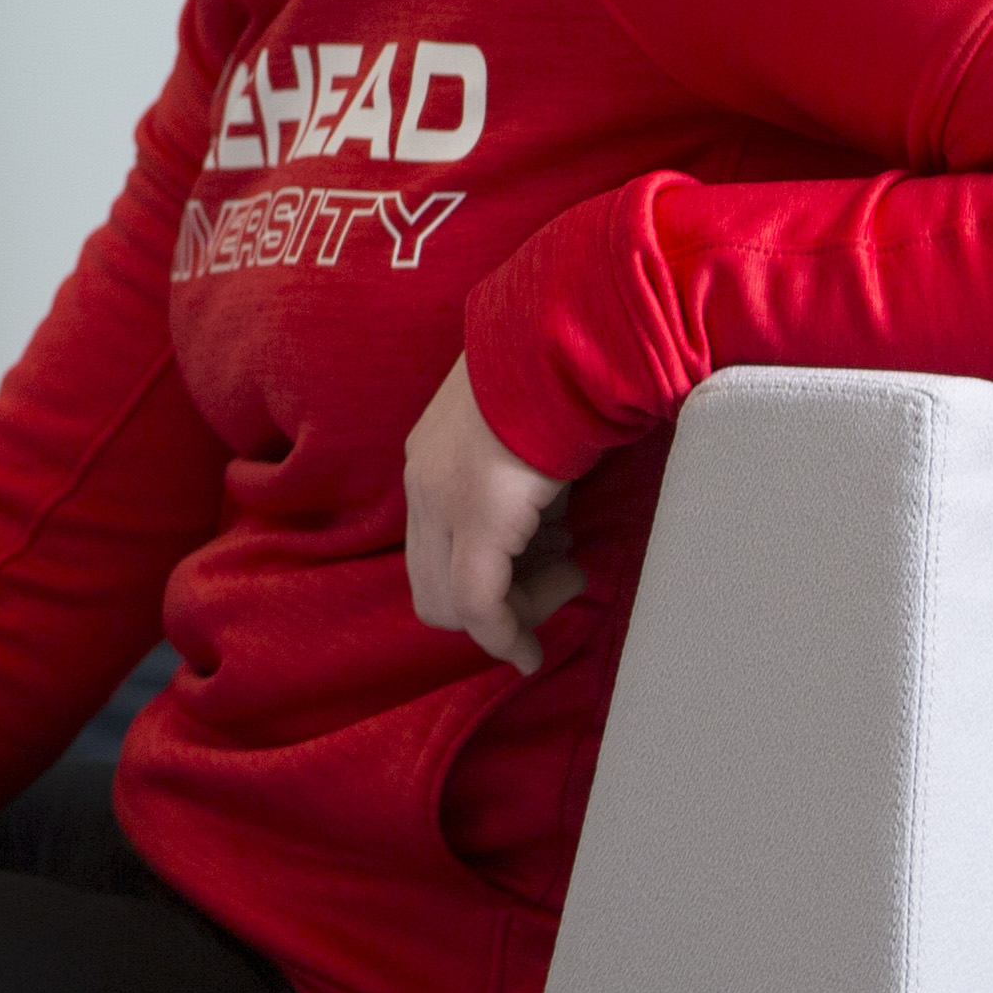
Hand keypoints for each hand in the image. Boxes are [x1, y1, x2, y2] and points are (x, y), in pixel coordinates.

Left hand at [402, 355, 585, 671]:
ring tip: (570, 567)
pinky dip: (505, 636)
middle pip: (432, 589)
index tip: (527, 598)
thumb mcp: (525, 446)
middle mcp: (423, 486)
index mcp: (428, 463)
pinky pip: (479, 604)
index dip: (476, 593)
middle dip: (494, 608)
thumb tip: (548, 542)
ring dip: (514, 610)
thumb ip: (518, 494)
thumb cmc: (559, 385)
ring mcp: (444, 501)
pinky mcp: (480, 517)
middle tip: (557, 582)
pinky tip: (532, 649)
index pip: (429, 556)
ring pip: (453, 604)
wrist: (567, 343)